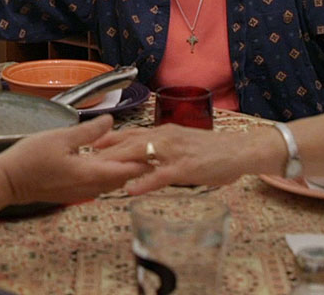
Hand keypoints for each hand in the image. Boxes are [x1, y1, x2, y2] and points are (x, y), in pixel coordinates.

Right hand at [0, 115, 151, 203]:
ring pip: (109, 184)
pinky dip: (106, 175)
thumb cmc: (30, 158)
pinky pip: (96, 186)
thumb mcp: (60, 137)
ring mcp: (79, 193)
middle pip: (121, 179)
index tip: (154, 150)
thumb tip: (110, 121)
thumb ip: (88, 131)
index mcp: (90, 173)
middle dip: (136, 166)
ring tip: (132, 158)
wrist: (7, 182)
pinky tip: (104, 165)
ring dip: (121, 171)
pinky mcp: (70, 193)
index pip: (126, 170)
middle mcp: (88, 188)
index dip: (142, 161)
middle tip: (149, 153)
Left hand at [91, 124, 250, 194]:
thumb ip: (165, 151)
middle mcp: (166, 137)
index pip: (131, 133)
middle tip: (83, 158)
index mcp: (165, 132)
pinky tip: (130, 190)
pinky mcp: (185, 168)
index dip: (109, 139)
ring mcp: (174, 152)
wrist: (240, 150)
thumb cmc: (214, 151)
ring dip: (118, 163)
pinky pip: (160, 175)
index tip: (89, 143)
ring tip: (97, 171)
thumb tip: (149, 159)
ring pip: (140, 155)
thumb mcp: (184, 146)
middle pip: (129, 143)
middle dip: (105, 151)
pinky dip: (144, 182)